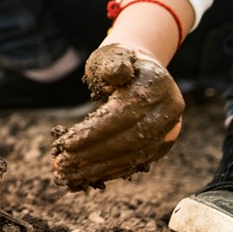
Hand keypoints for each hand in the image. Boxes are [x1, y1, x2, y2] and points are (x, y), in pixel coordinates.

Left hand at [51, 43, 184, 190]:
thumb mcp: (112, 55)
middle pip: (130, 139)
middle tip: (62, 164)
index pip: (124, 114)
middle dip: (93, 154)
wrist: (141, 70)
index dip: (95, 131)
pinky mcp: (163, 143)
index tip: (65, 144)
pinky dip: (111, 170)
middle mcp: (169, 108)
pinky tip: (88, 176)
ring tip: (69, 175)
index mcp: (157, 83)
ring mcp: (170, 128)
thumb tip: (116, 74)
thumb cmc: (117, 62)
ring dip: (99, 168)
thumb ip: (113, 64)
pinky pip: (137, 161)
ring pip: (133, 155)